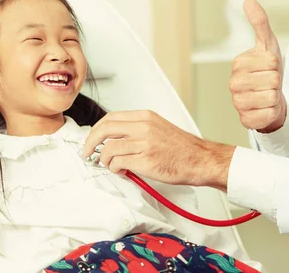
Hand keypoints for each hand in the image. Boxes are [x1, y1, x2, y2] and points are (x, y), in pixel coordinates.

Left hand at [83, 111, 235, 189]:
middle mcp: (143, 127)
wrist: (200, 160)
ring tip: (110, 165)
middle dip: (91, 143)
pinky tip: (122, 170)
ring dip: (104, 160)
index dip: (96, 130)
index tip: (92, 139)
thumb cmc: (182, 148)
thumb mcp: (158, 128)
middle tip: (88, 153)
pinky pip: (118, 163)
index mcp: (145, 117)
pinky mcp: (146, 160)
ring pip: (108, 149)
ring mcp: (144, 143)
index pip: (110, 118)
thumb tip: (113, 138)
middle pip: (104, 130)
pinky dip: (115, 168)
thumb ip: (137, 129)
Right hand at [229, 0, 286, 132]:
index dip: (276, 65)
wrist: (269, 99)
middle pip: (272, 79)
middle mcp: (233, 83)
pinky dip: (273, 112)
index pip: (272, 61)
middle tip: (269, 83)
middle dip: (277, 82)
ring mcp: (238, 103)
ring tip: (268, 95)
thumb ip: (259, 23)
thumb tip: (248, 1)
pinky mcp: (245, 120)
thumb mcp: (267, 45)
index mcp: (238, 64)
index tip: (268, 69)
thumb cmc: (268, 71)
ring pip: (272, 97)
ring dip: (276, 97)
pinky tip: (265, 109)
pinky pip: (269, 114)